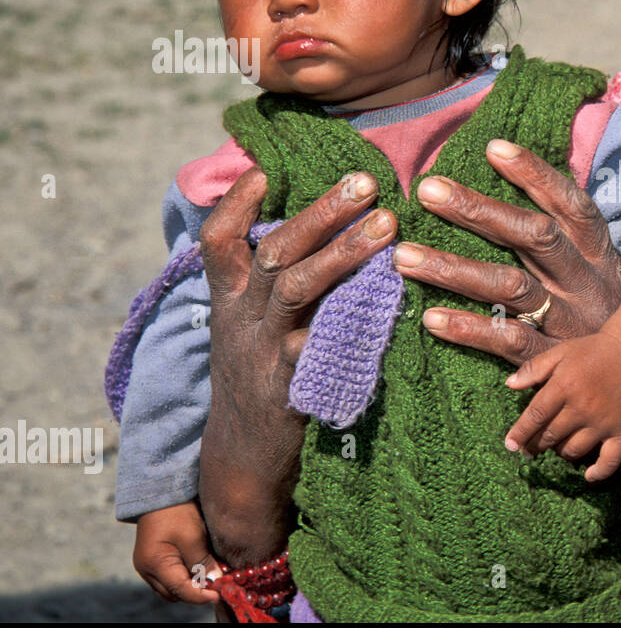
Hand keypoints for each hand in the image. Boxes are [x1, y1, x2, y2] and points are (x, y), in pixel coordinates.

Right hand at [132, 501, 219, 604]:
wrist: (160, 491)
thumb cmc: (176, 511)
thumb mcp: (193, 535)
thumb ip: (202, 561)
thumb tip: (215, 582)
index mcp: (155, 564)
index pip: (181, 590)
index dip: (202, 595)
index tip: (221, 593)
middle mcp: (147, 569)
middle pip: (174, 593)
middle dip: (196, 592)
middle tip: (219, 585)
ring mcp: (146, 566)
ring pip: (171, 588)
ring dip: (190, 586)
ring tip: (210, 576)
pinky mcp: (151, 560)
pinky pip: (168, 577)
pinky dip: (183, 577)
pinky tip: (199, 568)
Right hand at [197, 168, 395, 564]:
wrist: (244, 458)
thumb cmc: (258, 376)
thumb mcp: (246, 326)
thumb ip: (269, 282)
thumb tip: (309, 225)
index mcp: (229, 300)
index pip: (218, 241)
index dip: (235, 204)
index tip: (263, 168)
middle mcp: (242, 320)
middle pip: (274, 254)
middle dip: (319, 213)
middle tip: (364, 181)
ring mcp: (266, 352)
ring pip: (298, 290)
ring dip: (343, 253)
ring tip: (387, 225)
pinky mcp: (294, 385)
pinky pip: (327, 346)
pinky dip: (358, 322)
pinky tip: (394, 302)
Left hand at [396, 139, 620, 361]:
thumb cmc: (605, 306)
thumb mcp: (597, 264)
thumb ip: (564, 230)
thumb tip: (518, 178)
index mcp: (596, 251)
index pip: (569, 203)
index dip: (535, 174)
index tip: (493, 147)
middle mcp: (583, 279)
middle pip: (533, 236)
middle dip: (479, 210)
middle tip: (428, 190)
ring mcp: (568, 320)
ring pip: (511, 287)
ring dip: (456, 270)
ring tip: (406, 256)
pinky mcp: (551, 359)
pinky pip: (509, 340)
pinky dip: (470, 329)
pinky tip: (431, 319)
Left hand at [504, 332, 620, 480]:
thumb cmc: (591, 353)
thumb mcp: (559, 353)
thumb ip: (533, 368)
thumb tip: (509, 384)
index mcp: (564, 386)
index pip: (536, 416)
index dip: (520, 433)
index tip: (510, 445)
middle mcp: (582, 407)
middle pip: (551, 436)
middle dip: (536, 445)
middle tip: (530, 447)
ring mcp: (602, 422)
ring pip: (573, 450)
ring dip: (560, 452)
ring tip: (557, 445)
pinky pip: (610, 460)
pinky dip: (599, 472)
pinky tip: (588, 476)